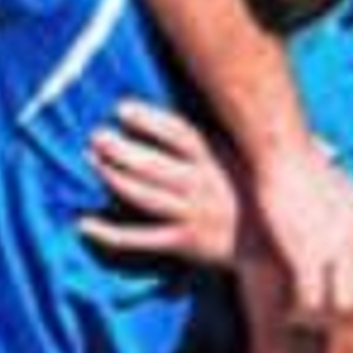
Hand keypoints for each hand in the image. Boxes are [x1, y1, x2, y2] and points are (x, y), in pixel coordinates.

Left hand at [81, 99, 240, 264]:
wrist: (268, 243)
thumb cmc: (241, 190)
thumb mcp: (233, 156)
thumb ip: (203, 139)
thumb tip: (166, 111)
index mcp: (215, 159)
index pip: (179, 134)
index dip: (149, 120)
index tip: (122, 108)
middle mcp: (202, 185)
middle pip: (154, 165)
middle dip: (121, 149)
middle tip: (96, 136)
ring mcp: (191, 215)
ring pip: (143, 196)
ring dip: (113, 177)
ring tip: (90, 159)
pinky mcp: (181, 243)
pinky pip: (139, 238)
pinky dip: (109, 232)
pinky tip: (85, 222)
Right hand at [246, 141, 352, 323]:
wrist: (285, 153)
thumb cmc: (307, 168)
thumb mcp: (345, 188)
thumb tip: (351, 188)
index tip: (349, 309)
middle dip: (347, 318)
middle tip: (324, 323)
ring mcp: (337, 249)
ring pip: (342, 308)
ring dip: (323, 321)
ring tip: (305, 321)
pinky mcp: (307, 254)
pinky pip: (310, 301)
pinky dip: (299, 313)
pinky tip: (287, 313)